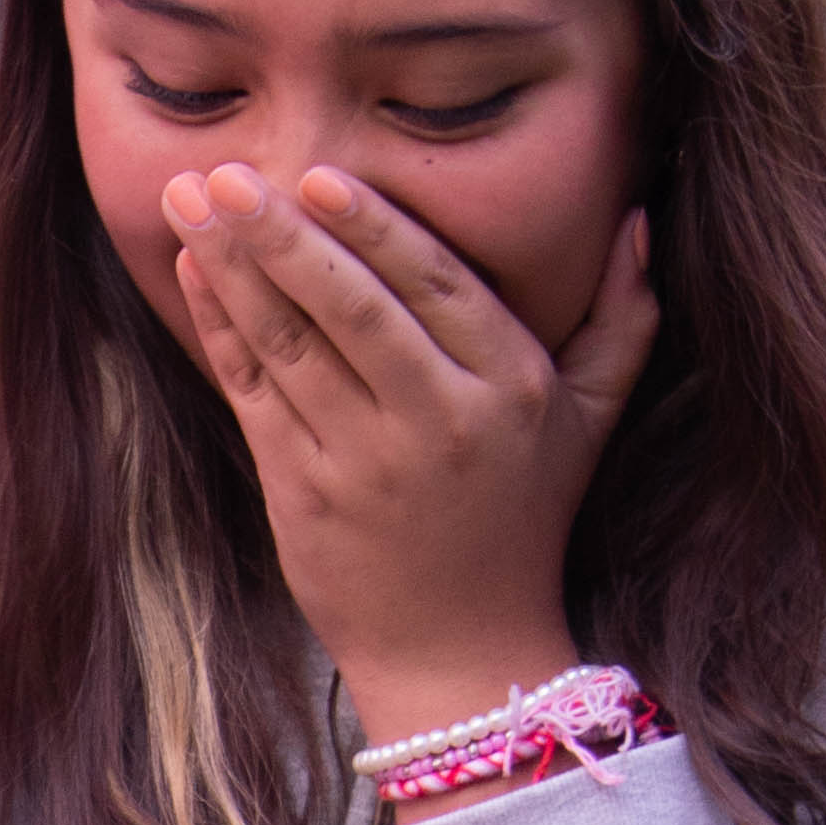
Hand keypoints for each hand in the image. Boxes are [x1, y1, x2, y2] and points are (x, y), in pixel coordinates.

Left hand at [164, 161, 656, 743]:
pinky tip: (194, 270)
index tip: (320, 175)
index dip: (375, 229)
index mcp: (510, 389)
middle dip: (284, 235)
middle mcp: (439, 423)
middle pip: (353, 309)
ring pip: (291, 345)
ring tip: (189, 196)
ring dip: (234, 267)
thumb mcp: (589, 422)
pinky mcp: (305, 498)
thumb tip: (636, 221)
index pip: (437, 287)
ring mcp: (365, 463)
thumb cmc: (522, 520)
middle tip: (229, 171)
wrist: (460, 653)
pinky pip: (255, 396)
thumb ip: (623, 320)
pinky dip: (221, 329)